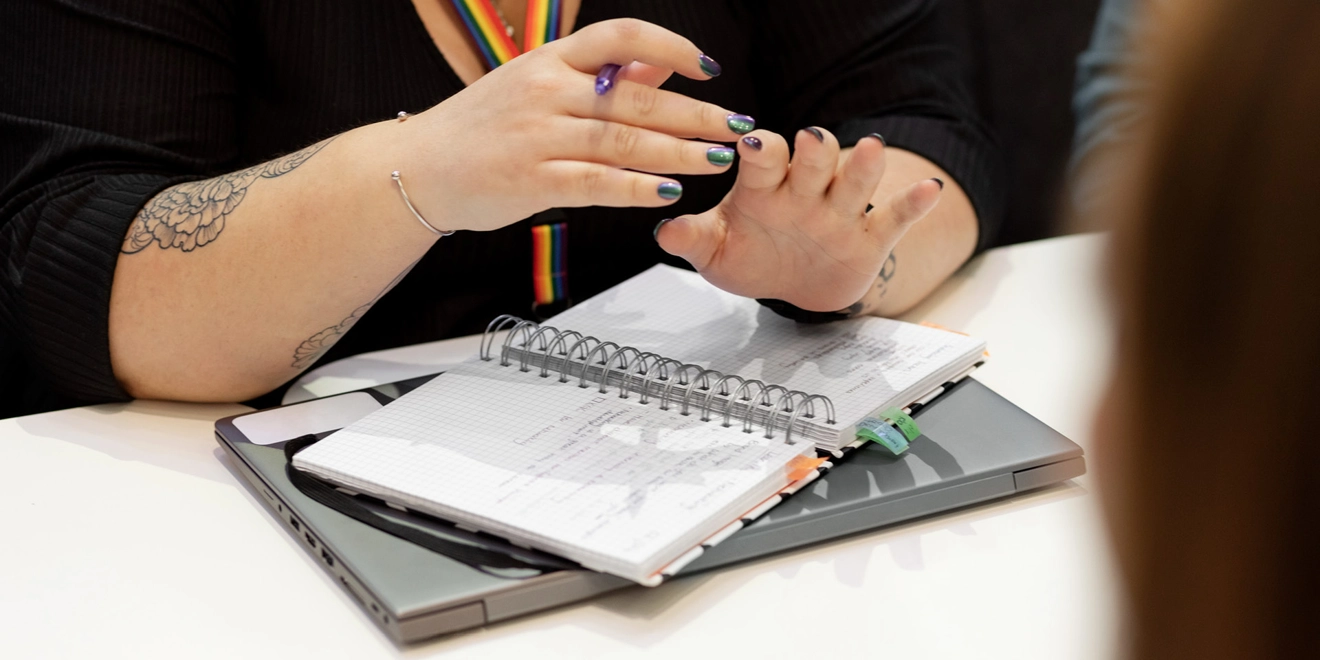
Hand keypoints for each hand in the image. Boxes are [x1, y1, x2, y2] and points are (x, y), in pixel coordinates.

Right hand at [386, 19, 753, 232]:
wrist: (418, 168)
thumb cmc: (484, 128)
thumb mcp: (539, 85)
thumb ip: (602, 76)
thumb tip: (663, 64)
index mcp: (551, 60)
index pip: (620, 37)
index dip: (670, 47)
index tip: (708, 68)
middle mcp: (547, 90)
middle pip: (635, 95)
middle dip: (695, 112)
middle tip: (737, 126)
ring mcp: (538, 136)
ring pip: (622, 139)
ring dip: (679, 151)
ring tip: (720, 161)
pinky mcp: (530, 181)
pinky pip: (595, 183)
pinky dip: (636, 188)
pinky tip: (669, 192)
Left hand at [654, 127, 943, 311]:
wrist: (789, 287)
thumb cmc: (751, 255)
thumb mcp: (715, 252)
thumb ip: (694, 239)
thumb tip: (665, 231)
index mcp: (764, 186)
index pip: (765, 157)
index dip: (761, 149)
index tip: (751, 143)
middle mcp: (805, 190)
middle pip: (814, 160)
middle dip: (813, 150)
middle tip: (810, 141)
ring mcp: (839, 211)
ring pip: (854, 181)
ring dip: (862, 166)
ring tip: (871, 150)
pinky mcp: (870, 238)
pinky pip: (894, 217)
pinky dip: (913, 204)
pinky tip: (929, 190)